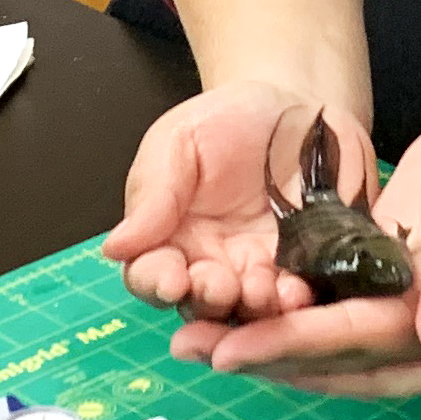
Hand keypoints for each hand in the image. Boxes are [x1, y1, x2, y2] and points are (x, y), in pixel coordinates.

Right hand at [103, 81, 365, 326]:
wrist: (297, 108)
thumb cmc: (229, 120)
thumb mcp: (180, 140)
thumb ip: (154, 191)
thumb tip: (115, 247)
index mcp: (170, 237)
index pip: (150, 274)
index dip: (155, 283)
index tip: (170, 279)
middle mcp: (212, 265)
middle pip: (198, 304)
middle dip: (206, 300)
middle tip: (219, 286)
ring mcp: (259, 272)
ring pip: (248, 311)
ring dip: (252, 310)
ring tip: (262, 291)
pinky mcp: (305, 270)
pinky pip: (297, 299)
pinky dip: (297, 302)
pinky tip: (298, 291)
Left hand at [192, 98, 420, 376]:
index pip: (349, 341)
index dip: (287, 347)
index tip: (230, 351)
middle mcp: (408, 319)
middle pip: (318, 346)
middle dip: (252, 348)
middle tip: (186, 345)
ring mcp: (391, 294)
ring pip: (312, 321)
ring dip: (255, 326)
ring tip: (192, 327)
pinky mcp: (378, 262)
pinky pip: (320, 288)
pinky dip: (277, 292)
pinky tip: (233, 287)